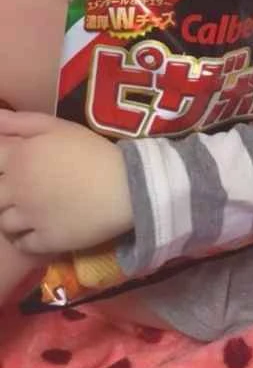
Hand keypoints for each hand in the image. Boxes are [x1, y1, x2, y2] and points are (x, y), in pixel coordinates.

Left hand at [0, 110, 133, 253]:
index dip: (1, 165)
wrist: (126, 185)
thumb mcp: (58, 126)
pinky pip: (23, 244)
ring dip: (13, 216)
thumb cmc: (93, 150)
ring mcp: (29, 218)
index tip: (13, 167)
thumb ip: (21, 122)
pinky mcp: (44, 241)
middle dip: (6, 192)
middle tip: (28, 189)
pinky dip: (26, 239)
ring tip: (34, 210)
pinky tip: (40, 229)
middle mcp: (16, 189)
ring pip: (4, 223)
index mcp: (18, 158)